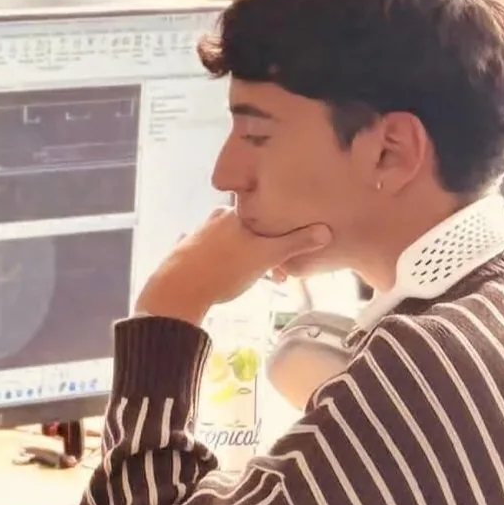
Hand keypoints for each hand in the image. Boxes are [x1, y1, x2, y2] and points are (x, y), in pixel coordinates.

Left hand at [136, 209, 333, 326]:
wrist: (178, 290)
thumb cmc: (225, 270)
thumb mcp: (266, 256)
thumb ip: (295, 244)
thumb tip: (326, 231)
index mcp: (236, 213)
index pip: (266, 214)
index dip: (281, 232)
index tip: (290, 253)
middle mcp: (216, 218)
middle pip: (250, 230)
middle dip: (266, 249)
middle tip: (277, 274)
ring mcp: (199, 233)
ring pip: (233, 243)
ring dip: (247, 259)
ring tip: (256, 280)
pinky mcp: (186, 251)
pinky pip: (215, 254)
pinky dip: (226, 264)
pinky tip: (229, 278)